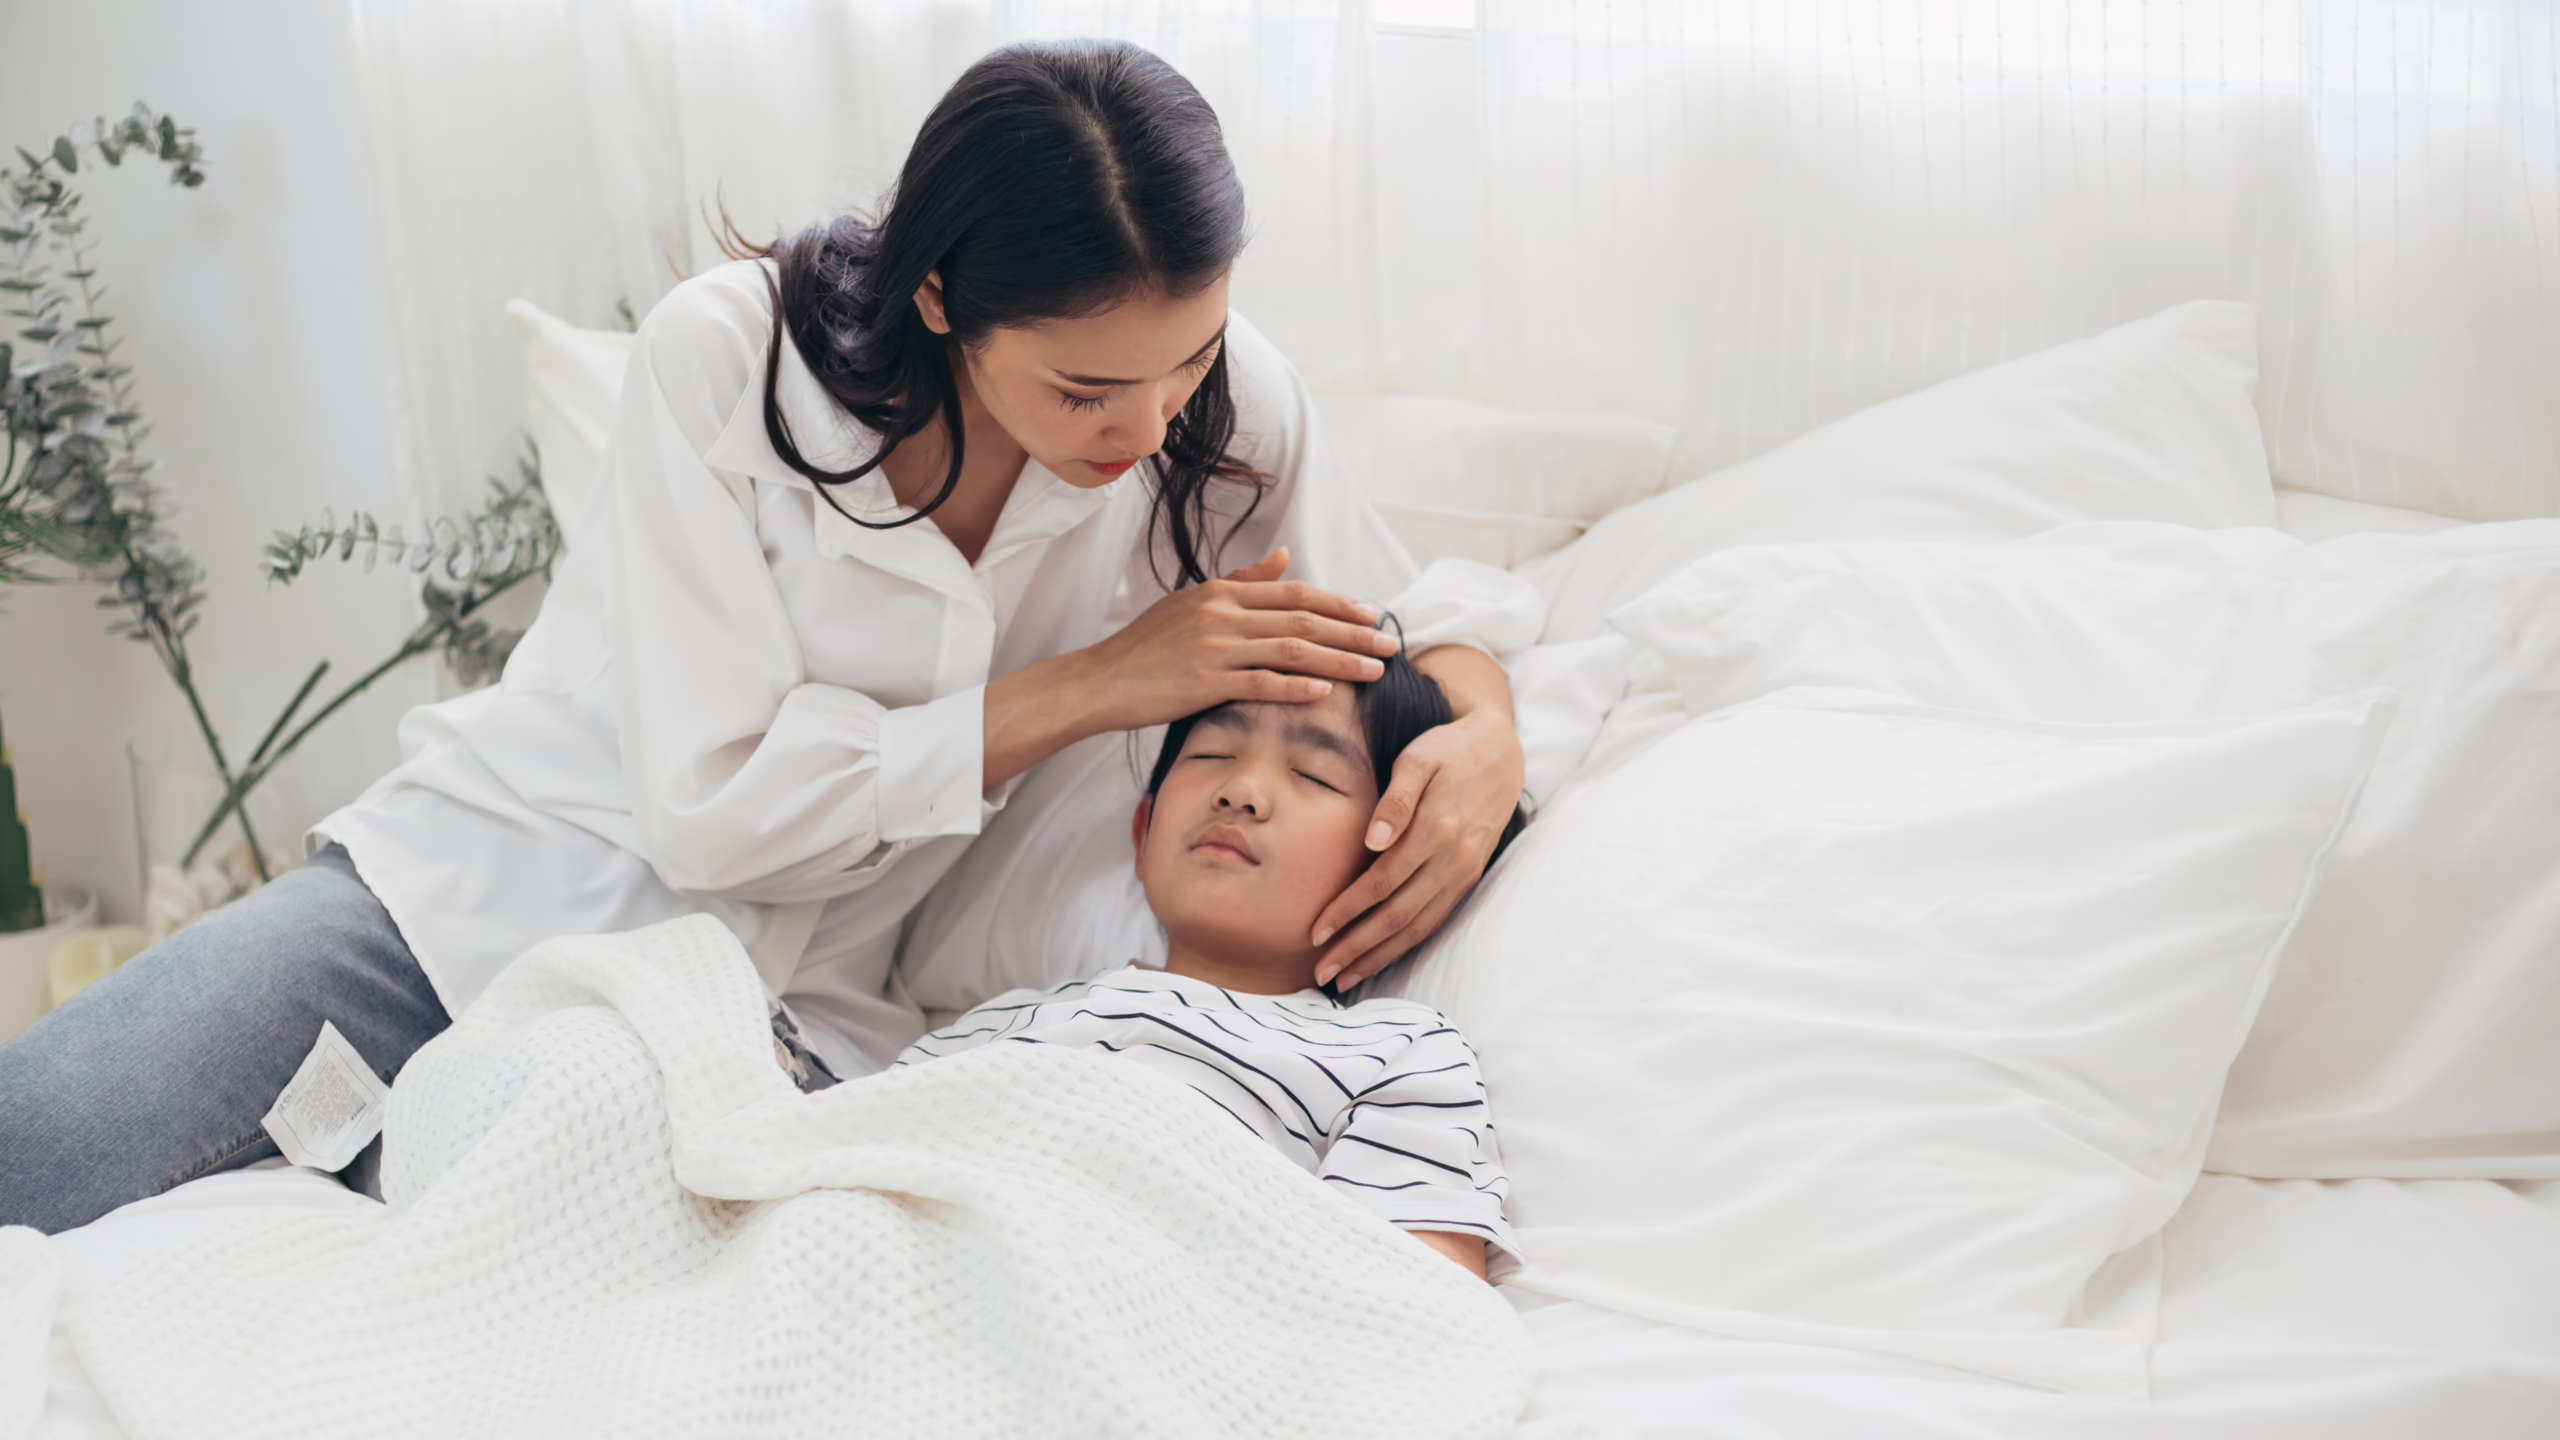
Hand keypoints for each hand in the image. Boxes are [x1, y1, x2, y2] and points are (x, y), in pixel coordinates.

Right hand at [980, 550, 1399, 791]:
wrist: (1099, 680)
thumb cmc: (1146, 647)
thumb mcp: (1192, 603)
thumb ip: (1243, 581)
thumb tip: (1287, 556)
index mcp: (1221, 592)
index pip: (1294, 593)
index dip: (1338, 603)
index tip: (1372, 615)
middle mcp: (1222, 613)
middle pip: (1302, 619)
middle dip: (1353, 632)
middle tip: (1390, 644)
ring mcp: (1213, 646)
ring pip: (1292, 649)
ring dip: (1339, 660)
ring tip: (1374, 670)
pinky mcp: (1204, 681)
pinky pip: (1260, 683)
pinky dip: (1297, 687)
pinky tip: (1327, 693)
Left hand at [1310, 706, 1524, 989]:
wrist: (1501, 753)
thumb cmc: (1448, 751)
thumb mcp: (1419, 759)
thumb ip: (1395, 800)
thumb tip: (1373, 841)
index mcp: (1434, 831)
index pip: (1381, 884)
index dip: (1346, 912)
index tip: (1315, 933)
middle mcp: (1452, 860)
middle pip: (1397, 916)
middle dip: (1356, 948)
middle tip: (1321, 972)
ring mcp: (1463, 873)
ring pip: (1418, 927)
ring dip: (1379, 956)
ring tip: (1345, 979)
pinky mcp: (1467, 878)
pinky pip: (1435, 921)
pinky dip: (1406, 945)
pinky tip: (1381, 958)